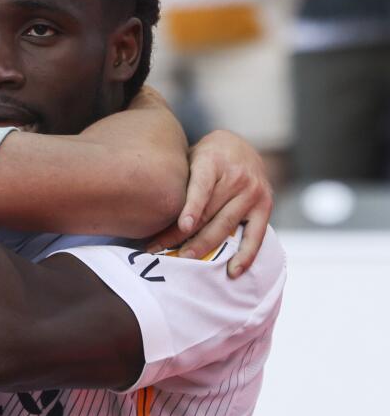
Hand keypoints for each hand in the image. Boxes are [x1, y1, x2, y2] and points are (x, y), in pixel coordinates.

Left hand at [147, 130, 273, 276]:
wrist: (240, 144)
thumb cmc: (205, 156)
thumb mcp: (190, 156)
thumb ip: (180, 178)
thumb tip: (152, 208)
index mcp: (213, 161)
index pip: (202, 186)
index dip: (193, 208)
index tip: (183, 226)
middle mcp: (237, 177)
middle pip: (209, 212)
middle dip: (183, 235)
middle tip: (159, 250)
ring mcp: (253, 192)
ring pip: (225, 226)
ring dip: (204, 246)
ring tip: (183, 259)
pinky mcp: (265, 206)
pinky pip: (255, 235)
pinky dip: (245, 255)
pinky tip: (232, 271)